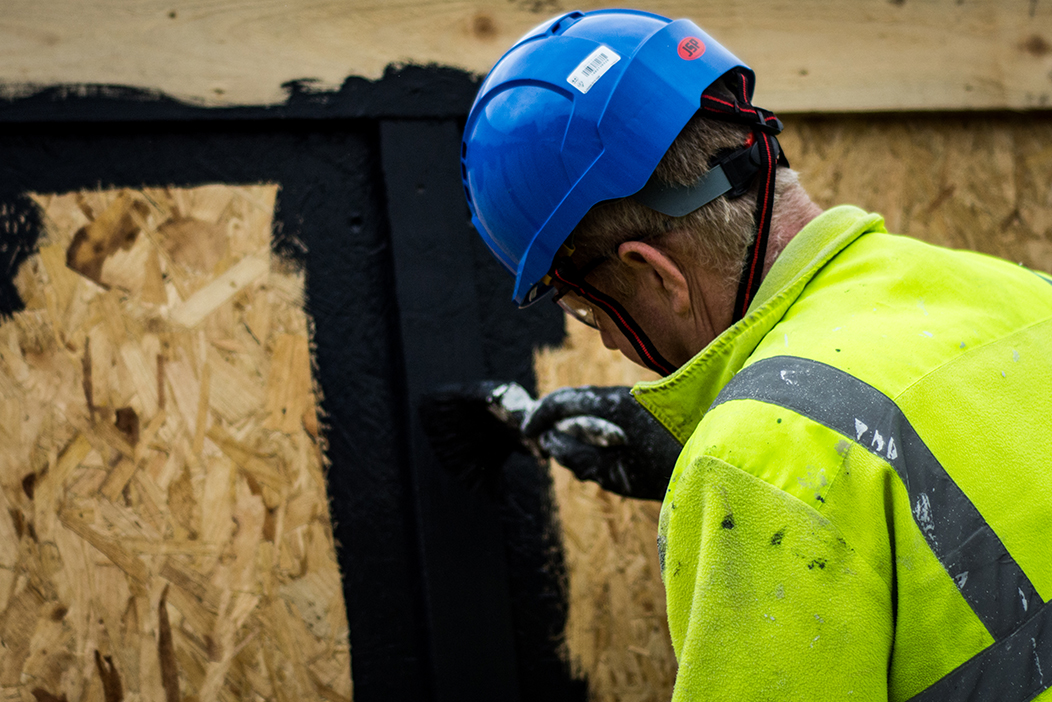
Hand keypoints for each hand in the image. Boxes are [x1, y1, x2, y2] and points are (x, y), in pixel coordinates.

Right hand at [521, 386, 680, 500]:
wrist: (719, 461)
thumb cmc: (667, 470)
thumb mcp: (614, 473)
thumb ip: (576, 456)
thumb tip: (550, 441)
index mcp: (610, 406)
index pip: (562, 401)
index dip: (539, 416)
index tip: (528, 434)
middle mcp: (621, 396)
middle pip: (575, 405)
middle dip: (559, 426)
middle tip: (551, 452)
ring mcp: (636, 401)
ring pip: (594, 410)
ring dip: (581, 431)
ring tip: (584, 461)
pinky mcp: (647, 410)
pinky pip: (612, 416)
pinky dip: (601, 432)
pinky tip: (609, 455)